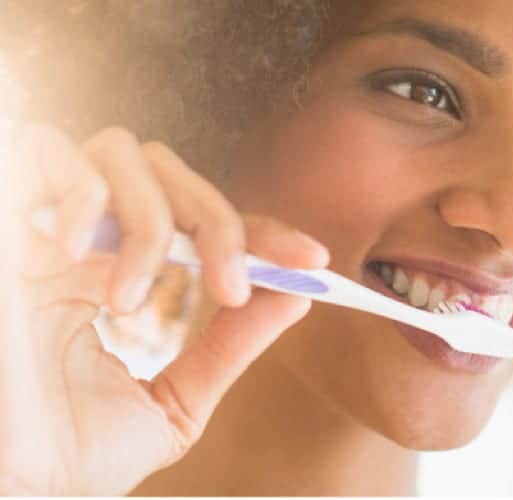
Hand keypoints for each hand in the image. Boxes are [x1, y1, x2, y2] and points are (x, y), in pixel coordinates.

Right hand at [0, 123, 328, 494]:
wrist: (8, 489)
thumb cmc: (68, 457)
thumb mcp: (173, 404)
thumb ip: (229, 348)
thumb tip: (294, 297)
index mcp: (123, 276)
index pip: (205, 225)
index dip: (261, 233)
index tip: (313, 260)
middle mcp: (89, 241)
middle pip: (173, 174)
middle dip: (218, 224)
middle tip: (232, 286)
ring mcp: (45, 223)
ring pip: (123, 153)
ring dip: (149, 222)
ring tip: (129, 301)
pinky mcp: (4, 218)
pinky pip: (43, 148)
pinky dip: (79, 193)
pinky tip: (76, 256)